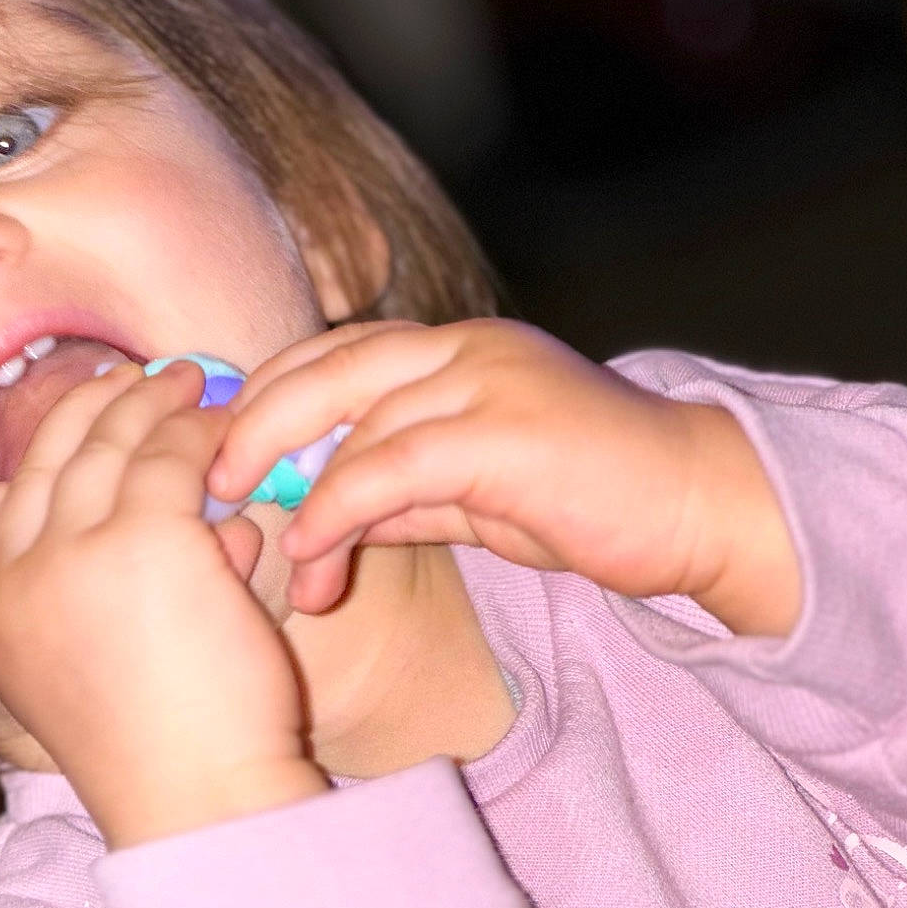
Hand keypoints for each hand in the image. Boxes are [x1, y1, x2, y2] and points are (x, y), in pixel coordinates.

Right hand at [0, 360, 326, 845]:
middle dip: (87, 410)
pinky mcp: (146, 538)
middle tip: (133, 382)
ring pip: (105, 446)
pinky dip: (199, 431)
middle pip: (39, 462)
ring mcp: (74, 555)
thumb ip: (125, 594)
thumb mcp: (103, 679)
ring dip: (149, 404)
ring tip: (190, 383)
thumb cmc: (172, 758)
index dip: (11, 470)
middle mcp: (16, 582)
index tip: (63, 441)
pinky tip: (227, 424)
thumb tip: (213, 523)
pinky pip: (171, 456)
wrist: (202, 804)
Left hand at [207, 319, 800, 634]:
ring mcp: (483, 382)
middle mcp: (460, 349)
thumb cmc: (590, 498)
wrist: (698, 507)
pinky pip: (388, 467)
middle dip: (251, 427)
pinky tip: (318, 558)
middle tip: (207, 487)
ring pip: (347, 419)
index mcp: (451, 349)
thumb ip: (399, 488)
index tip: (218, 454)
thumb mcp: (474, 491)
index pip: (328, 354)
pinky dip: (339, 511)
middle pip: (319, 368)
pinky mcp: (502, 434)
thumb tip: (321, 515)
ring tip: (269, 549)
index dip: (264, 398)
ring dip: (294, 491)